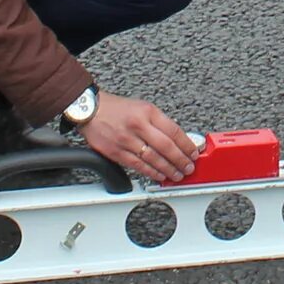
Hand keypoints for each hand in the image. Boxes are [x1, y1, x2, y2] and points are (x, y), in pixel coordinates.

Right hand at [79, 92, 199, 183]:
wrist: (90, 109)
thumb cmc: (117, 109)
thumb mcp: (143, 107)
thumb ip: (159, 122)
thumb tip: (177, 140)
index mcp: (147, 112)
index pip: (174, 131)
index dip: (187, 145)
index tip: (193, 153)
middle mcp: (138, 125)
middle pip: (166, 147)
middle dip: (181, 160)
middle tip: (189, 167)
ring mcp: (126, 140)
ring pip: (153, 159)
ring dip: (169, 169)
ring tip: (177, 174)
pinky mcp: (116, 152)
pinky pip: (138, 166)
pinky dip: (151, 173)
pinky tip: (160, 176)